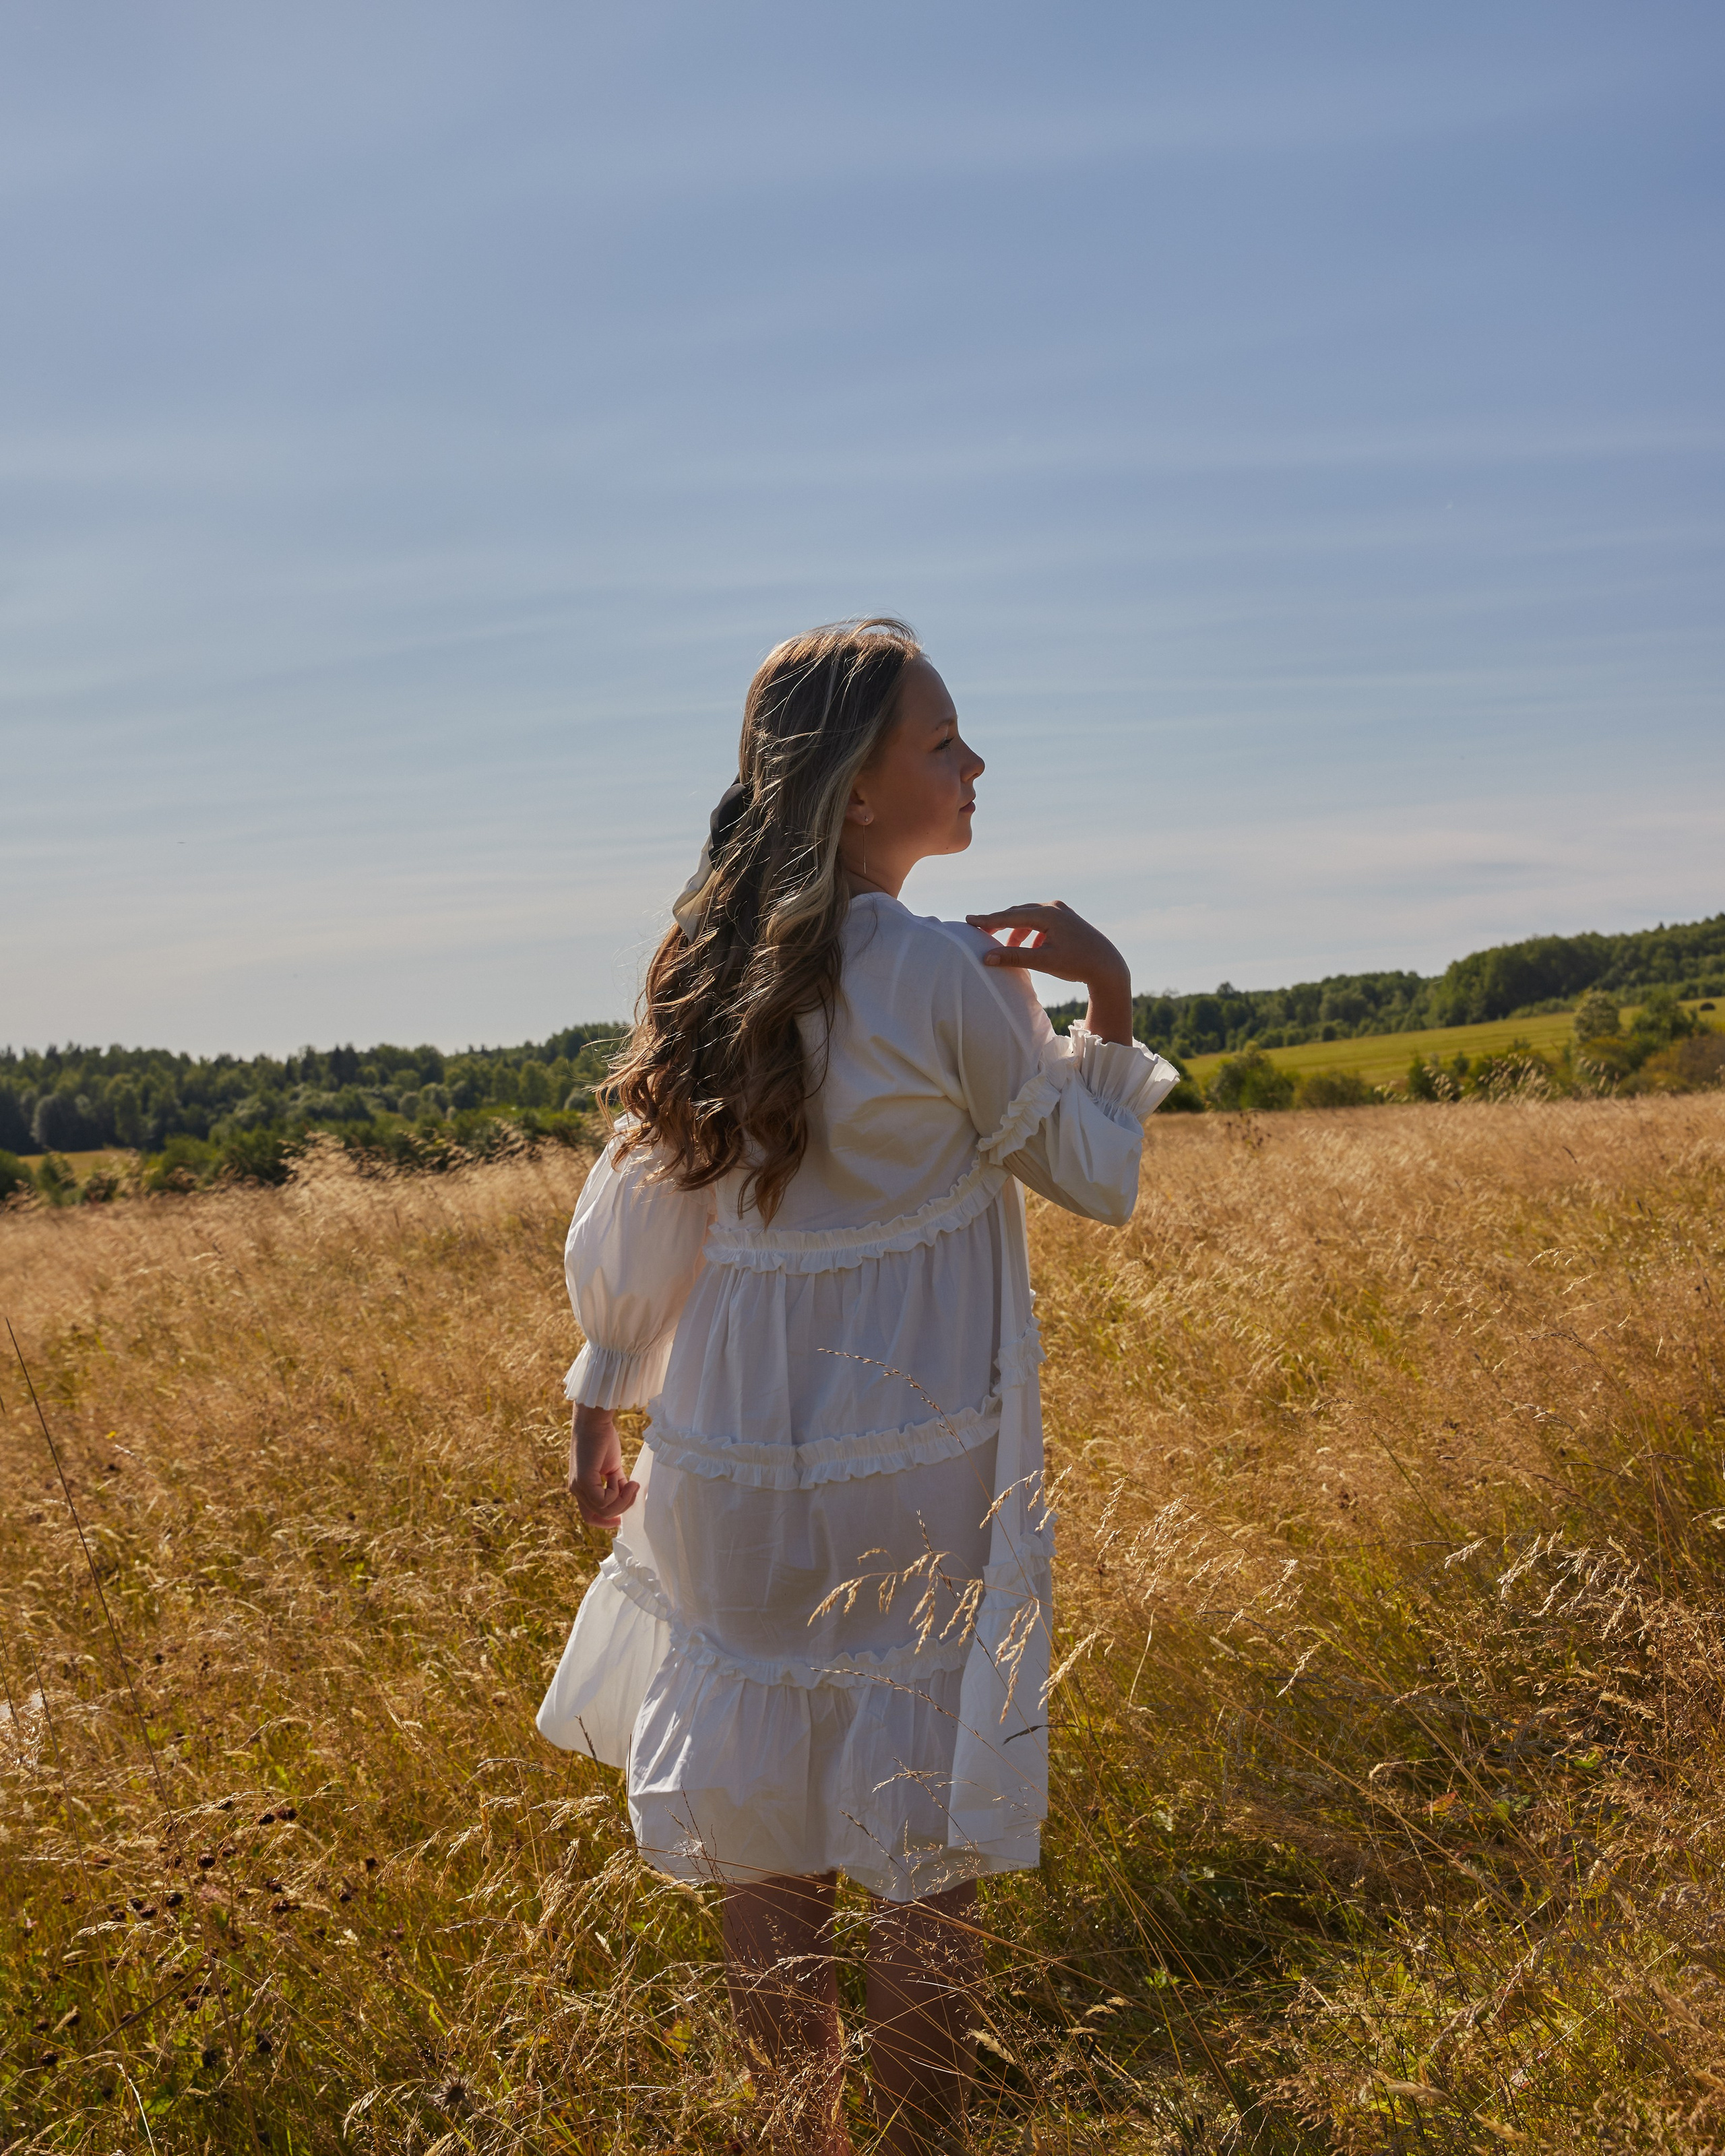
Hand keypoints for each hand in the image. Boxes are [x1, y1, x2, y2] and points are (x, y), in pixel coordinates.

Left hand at [567, 1405, 638, 1528]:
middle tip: (633, 1492)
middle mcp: (576, 1490)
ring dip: (622, 1499)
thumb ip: (617, 1484)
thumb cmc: (603, 1439)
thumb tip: (628, 1496)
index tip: (622, 1519)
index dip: (606, 1522)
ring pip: (603, 1510)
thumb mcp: (612, 1467)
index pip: (590, 1516)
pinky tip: (618, 1476)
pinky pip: (602, 1501)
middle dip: (620, 1510)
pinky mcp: (583, 1480)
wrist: (594, 1421)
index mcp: (581, 1488)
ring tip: (630, 1482)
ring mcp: (577, 1486)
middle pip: (597, 1517)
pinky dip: (616, 1492)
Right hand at [965, 900, 1132, 1044]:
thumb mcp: (1043, 961)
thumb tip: (986, 958)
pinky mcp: (1067, 919)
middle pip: (1018, 913)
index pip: (1010, 916)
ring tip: (1008, 946)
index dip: (988, 920)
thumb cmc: (1078, 963)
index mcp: (1048, 914)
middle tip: (981, 931)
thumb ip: (1014, 957)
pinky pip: (1041, 921)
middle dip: (1000, 922)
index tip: (969, 920)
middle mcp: (1054, 907)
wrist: (1108, 966)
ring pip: (1029, 917)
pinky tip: (1030, 947)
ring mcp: (1062, 911)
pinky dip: (1030, 932)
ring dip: (1016, 930)